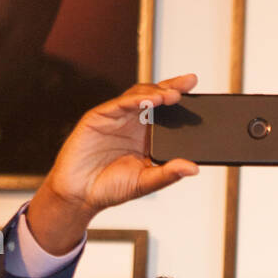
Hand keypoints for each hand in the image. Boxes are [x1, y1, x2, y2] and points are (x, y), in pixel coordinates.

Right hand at [27, 76, 199, 253]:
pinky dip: (135, 100)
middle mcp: (132, 123)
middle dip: (172, 87)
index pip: (167, 113)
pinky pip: (119, 103)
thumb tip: (194, 168)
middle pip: (155, 97)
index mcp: (146, 136)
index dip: (181, 101)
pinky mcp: (99, 116)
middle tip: (189, 83)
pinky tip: (150, 101)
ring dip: (156, 92)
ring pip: (138, 95)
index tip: (197, 92)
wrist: (79, 195)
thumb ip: (168, 174)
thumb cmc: (111, 188)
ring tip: (172, 95)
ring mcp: (116, 117)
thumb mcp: (145, 183)